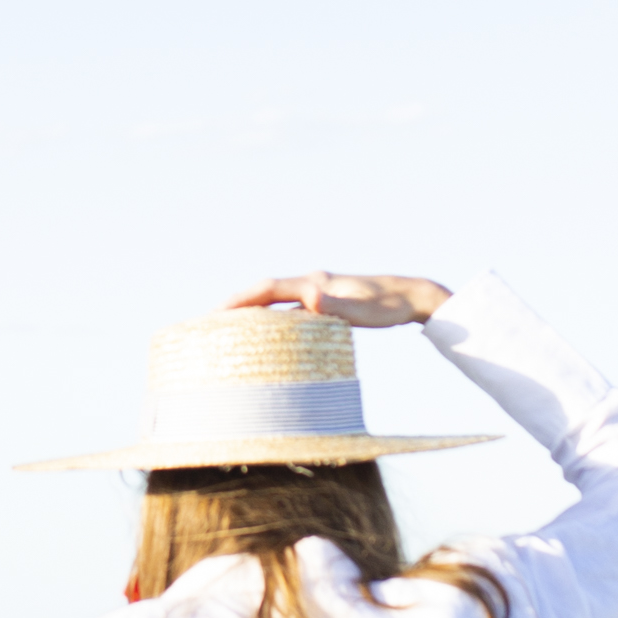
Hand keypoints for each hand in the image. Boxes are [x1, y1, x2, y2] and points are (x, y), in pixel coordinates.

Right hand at [222, 269, 449, 326]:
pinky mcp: (324, 301)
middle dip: (234, 305)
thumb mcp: (364, 311)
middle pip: (263, 292)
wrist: (412, 297)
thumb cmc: (390, 307)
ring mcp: (318, 291)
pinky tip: (263, 334)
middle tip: (205, 323)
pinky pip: (287, 309)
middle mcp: (312, 284)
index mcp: (315, 283)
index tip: (214, 314)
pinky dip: (269, 318)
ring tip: (224, 328)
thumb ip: (336, 304)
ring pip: (274, 300)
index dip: (239, 301)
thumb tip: (311, 297)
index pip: (267, 288)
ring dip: (249, 311)